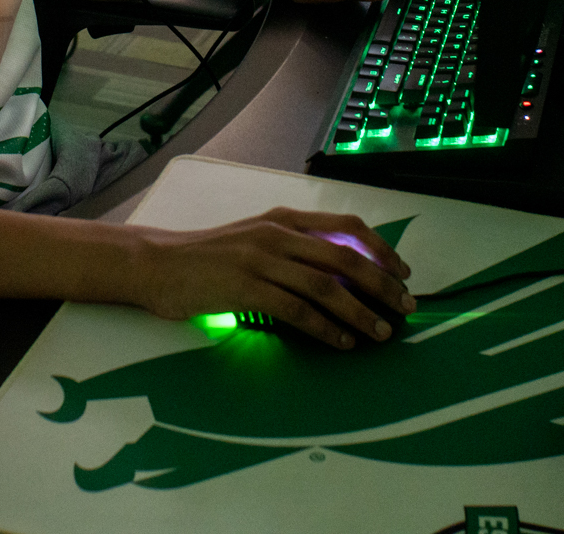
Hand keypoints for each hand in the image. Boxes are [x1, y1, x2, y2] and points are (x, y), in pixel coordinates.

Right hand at [127, 208, 415, 348]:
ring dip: (360, 313)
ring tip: (381, 333)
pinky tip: (342, 343)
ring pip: (327, 286)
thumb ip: (293, 248)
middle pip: (346, 258)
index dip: (381, 249)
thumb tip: (339, 272)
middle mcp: (278, 233)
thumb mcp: (255, 239)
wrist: (157, 263)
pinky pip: (296, 311)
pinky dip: (325, 329)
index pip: (347, 226)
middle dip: (383, 284)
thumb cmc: (207, 256)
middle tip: (406, 308)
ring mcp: (261, 260)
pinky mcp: (246, 288)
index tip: (403, 272)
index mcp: (284, 218)